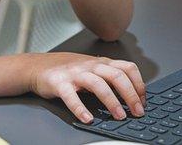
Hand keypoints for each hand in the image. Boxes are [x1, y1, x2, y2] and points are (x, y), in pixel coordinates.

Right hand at [29, 52, 146, 123]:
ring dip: (111, 101)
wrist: (38, 66)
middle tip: (137, 112)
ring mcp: (75, 73)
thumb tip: (132, 95)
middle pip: (117, 76)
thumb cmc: (68, 70)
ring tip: (119, 116)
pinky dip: (80, 108)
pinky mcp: (60, 83)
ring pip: (98, 84)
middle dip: (131, 95)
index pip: (128, 68)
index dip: (139, 84)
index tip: (143, 100)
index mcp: (102, 63)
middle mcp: (91, 66)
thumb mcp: (93, 68)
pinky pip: (71, 96)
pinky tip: (88, 118)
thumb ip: (109, 77)